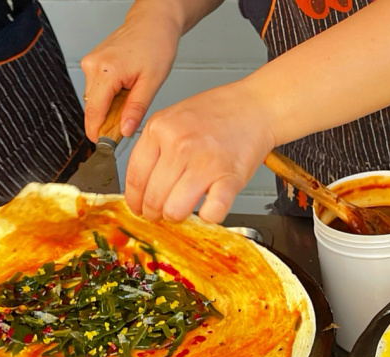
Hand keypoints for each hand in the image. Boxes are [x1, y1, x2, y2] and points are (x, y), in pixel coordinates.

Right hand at [80, 6, 181, 141]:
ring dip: (109, 109)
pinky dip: (109, 97)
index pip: (94, 110)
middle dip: (106, 122)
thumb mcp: (152, 82)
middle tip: (125, 129)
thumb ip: (136, 108)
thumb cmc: (155, 45)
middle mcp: (93, 65)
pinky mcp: (93, 62)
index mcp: (106, 71)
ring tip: (130, 104)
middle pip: (92, 106)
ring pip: (94, 98)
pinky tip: (124, 94)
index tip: (103, 146)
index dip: (96, 131)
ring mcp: (91, 62)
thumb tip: (124, 131)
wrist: (153, 23)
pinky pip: (97, 88)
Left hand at [124, 81, 277, 223]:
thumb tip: (143, 184)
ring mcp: (205, 162)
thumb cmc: (218, 113)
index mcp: (160, 129)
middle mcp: (179, 145)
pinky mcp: (230, 177)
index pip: (135, 176)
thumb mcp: (174, 118)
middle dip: (154, 213)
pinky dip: (208, 217)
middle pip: (153, 197)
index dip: (134, 199)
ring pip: (175, 209)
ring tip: (181, 213)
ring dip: (176, 217)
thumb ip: (156, 146)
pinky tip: (208, 210)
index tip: (138, 207)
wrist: (255, 106)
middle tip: (159, 215)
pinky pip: (212, 212)